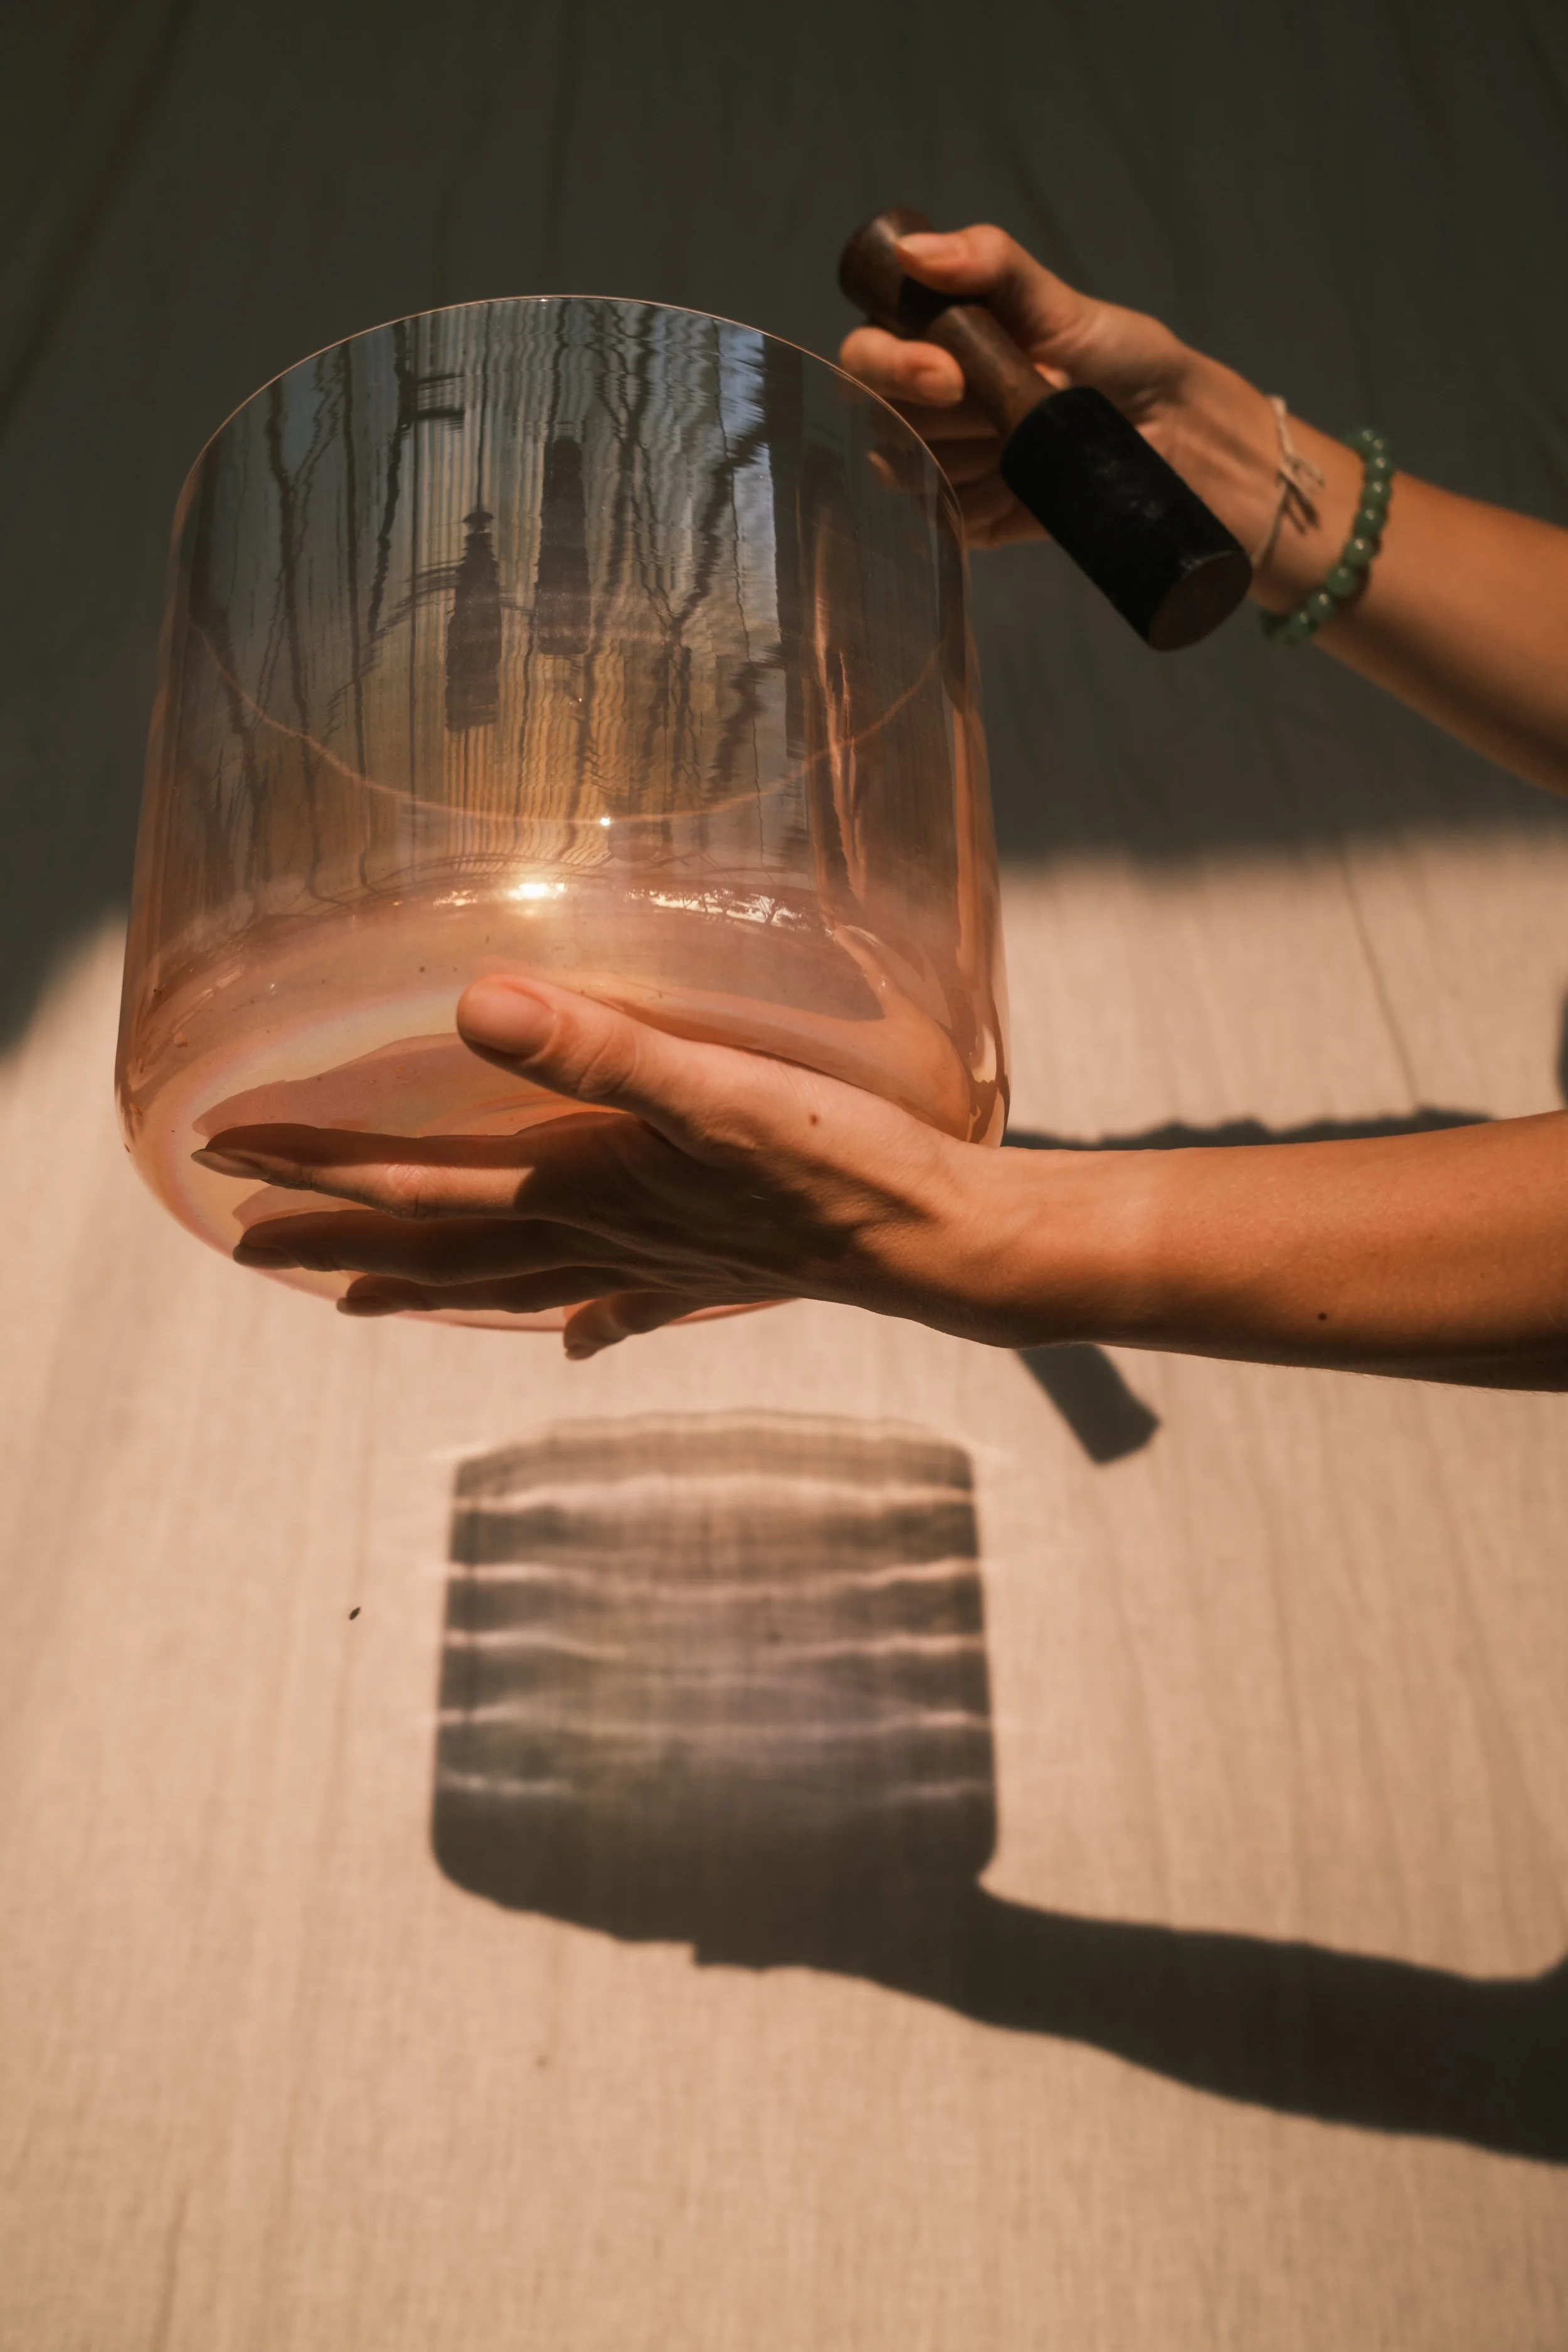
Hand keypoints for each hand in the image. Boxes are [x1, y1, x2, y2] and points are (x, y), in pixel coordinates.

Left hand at [196, 976, 1017, 1358]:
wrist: (941, 1244)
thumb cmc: (840, 1165)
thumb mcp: (718, 1090)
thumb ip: (600, 1050)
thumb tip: (473, 1005)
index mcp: (583, 1186)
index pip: (416, 1177)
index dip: (316, 1163)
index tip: (221, 1151)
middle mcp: (602, 1236)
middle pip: (440, 1244)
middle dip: (336, 1236)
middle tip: (241, 1239)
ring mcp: (656, 1265)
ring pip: (509, 1280)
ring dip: (426, 1286)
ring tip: (354, 1297)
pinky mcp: (715, 1273)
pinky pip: (621, 1306)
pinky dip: (582, 1321)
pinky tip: (564, 1344)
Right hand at [838, 223, 1355, 600]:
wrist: (1182, 441)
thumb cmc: (1125, 360)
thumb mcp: (1062, 301)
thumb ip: (991, 266)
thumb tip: (914, 250)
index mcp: (936, 345)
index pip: (866, 353)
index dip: (888, 364)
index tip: (946, 372)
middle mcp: (929, 409)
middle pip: (879, 415)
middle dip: (927, 411)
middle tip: (984, 406)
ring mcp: (948, 469)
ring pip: (908, 470)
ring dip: (962, 458)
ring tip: (1026, 441)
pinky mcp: (973, 524)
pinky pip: (942, 522)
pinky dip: (971, 508)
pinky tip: (1016, 487)